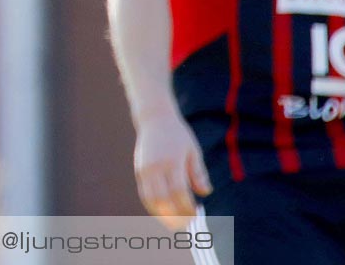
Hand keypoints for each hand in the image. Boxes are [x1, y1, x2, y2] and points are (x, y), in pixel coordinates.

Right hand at [133, 109, 210, 229]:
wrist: (154, 119)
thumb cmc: (178, 135)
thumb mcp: (193, 150)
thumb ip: (198, 172)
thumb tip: (206, 193)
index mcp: (172, 161)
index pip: (178, 191)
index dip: (186, 207)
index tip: (196, 214)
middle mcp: (156, 166)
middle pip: (162, 198)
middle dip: (174, 215)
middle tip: (185, 225)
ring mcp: (145, 169)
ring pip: (150, 199)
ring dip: (161, 214)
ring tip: (173, 224)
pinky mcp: (139, 171)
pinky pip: (144, 193)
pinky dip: (153, 206)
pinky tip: (163, 213)